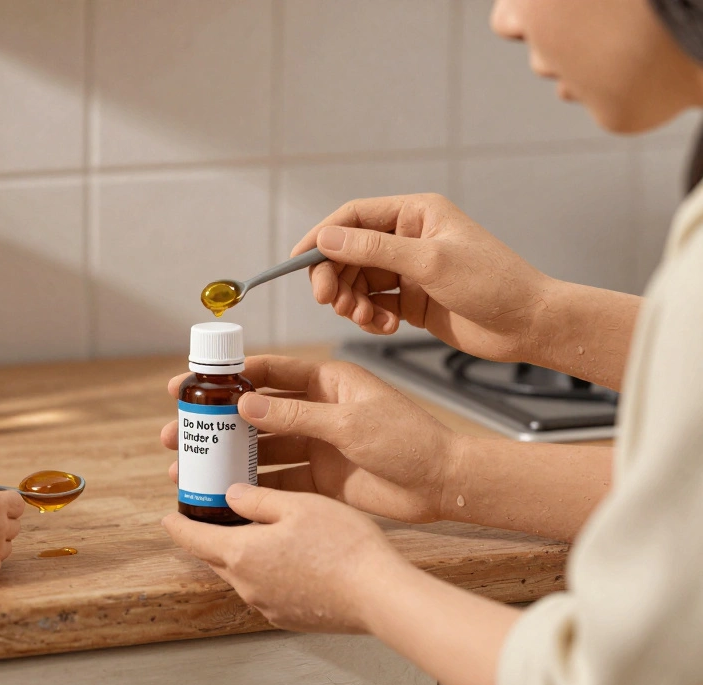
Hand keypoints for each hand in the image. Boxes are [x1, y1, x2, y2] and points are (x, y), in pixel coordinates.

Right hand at [162, 355, 460, 523]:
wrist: (444, 485)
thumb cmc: (410, 440)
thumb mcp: (349, 422)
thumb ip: (296, 416)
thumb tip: (245, 405)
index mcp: (326, 381)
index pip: (266, 372)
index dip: (224, 377)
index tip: (188, 384)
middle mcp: (316, 410)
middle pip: (253, 413)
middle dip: (213, 423)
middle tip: (175, 432)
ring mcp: (316, 444)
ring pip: (260, 448)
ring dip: (225, 457)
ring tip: (188, 468)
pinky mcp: (320, 478)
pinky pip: (277, 480)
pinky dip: (251, 487)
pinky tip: (222, 495)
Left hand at [163, 484, 407, 632]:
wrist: (380, 595)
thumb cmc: (343, 547)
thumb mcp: (298, 505)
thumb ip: (258, 499)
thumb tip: (231, 495)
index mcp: (242, 554)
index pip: (193, 539)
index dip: (177, 525)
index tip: (168, 518)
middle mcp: (247, 584)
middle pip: (214, 558)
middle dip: (206, 538)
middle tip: (207, 518)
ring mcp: (267, 604)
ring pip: (240, 575)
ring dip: (238, 554)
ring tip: (249, 533)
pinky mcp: (288, 616)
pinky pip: (264, 589)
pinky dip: (263, 571)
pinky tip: (282, 558)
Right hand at [291, 193, 554, 362]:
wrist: (530, 324)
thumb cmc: (493, 284)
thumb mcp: (430, 262)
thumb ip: (375, 249)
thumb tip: (326, 237)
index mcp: (415, 214)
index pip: (353, 216)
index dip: (321, 237)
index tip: (298, 260)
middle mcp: (408, 238)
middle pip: (348, 252)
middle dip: (335, 277)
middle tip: (330, 301)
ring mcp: (408, 270)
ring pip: (356, 281)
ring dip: (352, 302)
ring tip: (367, 319)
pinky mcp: (410, 300)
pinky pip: (372, 304)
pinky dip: (370, 317)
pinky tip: (385, 327)